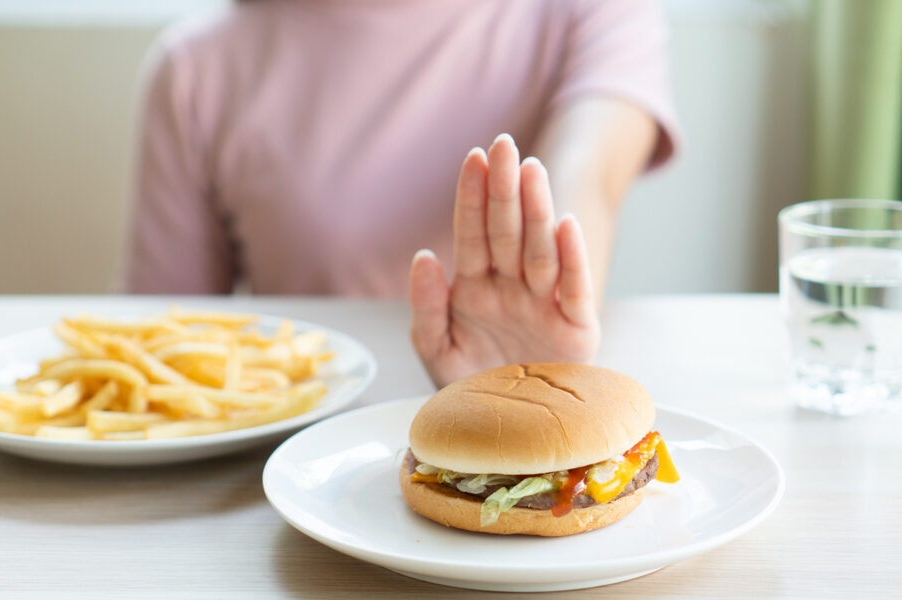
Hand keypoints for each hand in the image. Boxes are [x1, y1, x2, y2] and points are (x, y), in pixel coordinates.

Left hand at [408, 134, 599, 387]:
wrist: (510, 436)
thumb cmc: (471, 390)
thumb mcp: (436, 352)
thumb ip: (426, 307)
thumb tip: (423, 256)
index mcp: (475, 288)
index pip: (473, 233)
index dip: (472, 197)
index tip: (472, 158)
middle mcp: (511, 287)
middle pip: (508, 230)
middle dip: (503, 189)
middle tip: (503, 145)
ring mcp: (544, 303)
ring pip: (540, 249)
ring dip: (536, 211)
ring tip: (531, 172)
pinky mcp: (576, 327)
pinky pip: (573, 287)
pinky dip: (571, 259)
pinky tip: (565, 225)